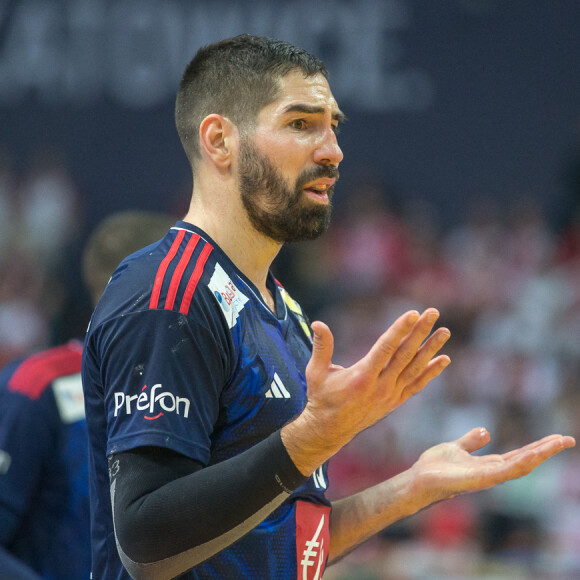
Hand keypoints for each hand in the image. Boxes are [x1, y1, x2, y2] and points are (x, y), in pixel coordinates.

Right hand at [283, 308, 450, 474]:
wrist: (330, 429)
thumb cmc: (321, 397)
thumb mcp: (316, 372)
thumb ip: (321, 347)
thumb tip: (318, 323)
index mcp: (362, 377)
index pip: (386, 348)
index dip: (400, 329)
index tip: (412, 313)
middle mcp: (380, 386)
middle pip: (405, 354)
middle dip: (420, 332)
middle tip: (433, 312)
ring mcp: (390, 395)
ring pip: (415, 368)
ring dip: (431, 349)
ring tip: (445, 331)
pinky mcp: (395, 401)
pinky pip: (416, 385)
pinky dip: (431, 372)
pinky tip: (444, 359)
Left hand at [408, 427, 575, 505]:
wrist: (417, 480)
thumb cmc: (434, 467)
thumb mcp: (455, 447)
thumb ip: (471, 441)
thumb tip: (487, 431)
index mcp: (488, 465)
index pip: (519, 455)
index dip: (537, 447)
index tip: (556, 438)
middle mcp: (491, 472)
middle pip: (524, 460)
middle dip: (546, 450)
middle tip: (567, 439)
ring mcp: (487, 478)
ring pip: (520, 466)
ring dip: (539, 454)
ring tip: (558, 443)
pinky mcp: (478, 480)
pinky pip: (504, 472)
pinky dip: (520, 464)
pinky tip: (533, 455)